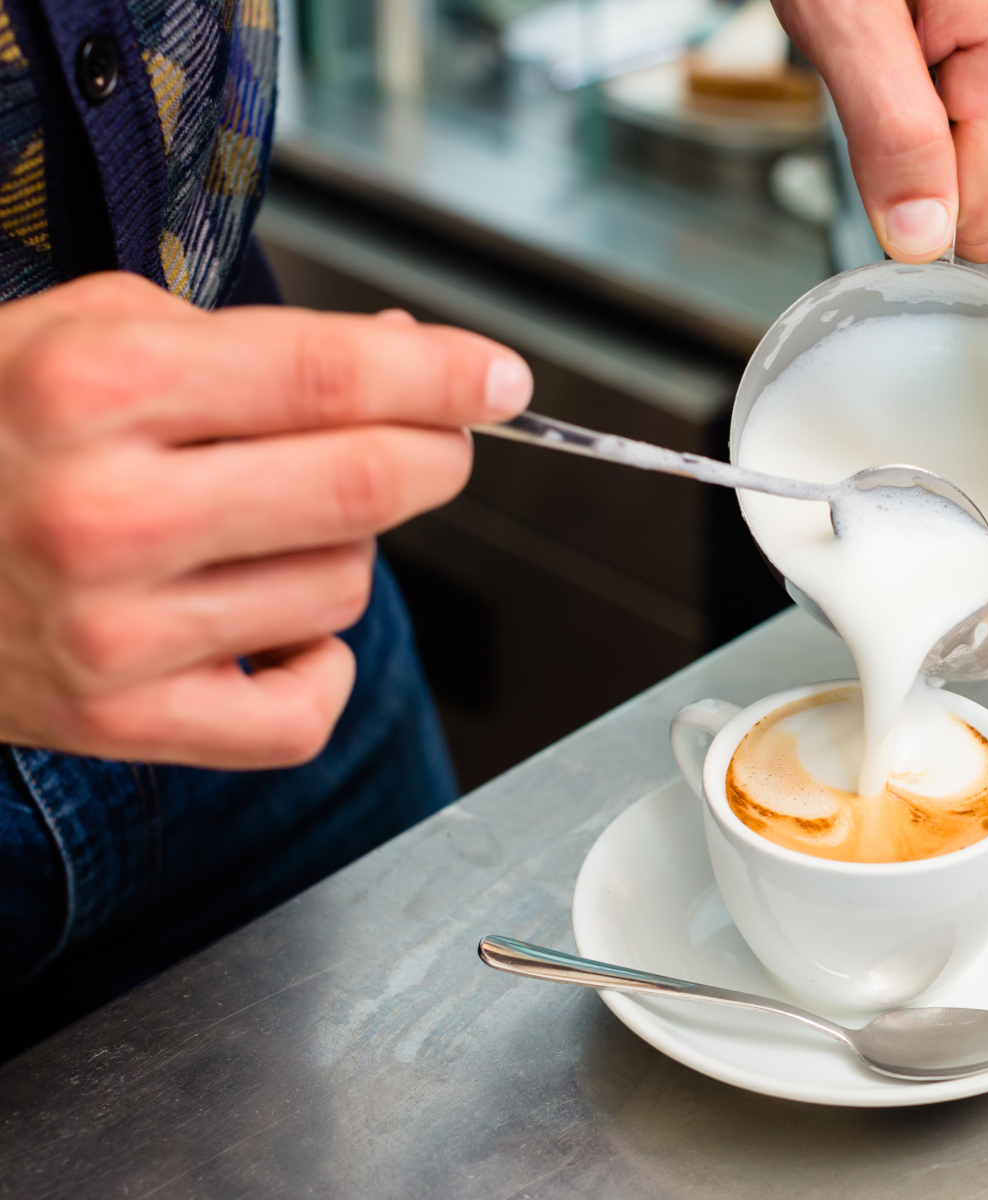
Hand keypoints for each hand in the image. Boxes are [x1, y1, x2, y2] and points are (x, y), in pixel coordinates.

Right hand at [0, 273, 531, 767]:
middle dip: (434, 454)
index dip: (443, 376)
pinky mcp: (125, 724)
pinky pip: (303, 713)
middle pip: (363, 489)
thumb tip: (406, 359)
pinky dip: (320, 667)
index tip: (500, 378)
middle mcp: (108, 516)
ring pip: (342, 591)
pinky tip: (277, 630)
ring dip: (345, 550)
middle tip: (438, 438)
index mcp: (98, 389)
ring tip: (269, 526)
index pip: (331, 379)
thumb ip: (253, 342)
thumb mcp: (91, 334)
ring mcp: (117, 635)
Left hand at [774, 0, 987, 262]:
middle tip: (895, 86)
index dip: (914, 195)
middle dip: (933, 168)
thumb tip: (922, 238)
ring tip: (911, 64)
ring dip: (944, 146)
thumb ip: (891, 139)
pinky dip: (959, 125)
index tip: (884, 127)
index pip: (987, 219)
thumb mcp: (846, 30)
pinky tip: (932, 65)